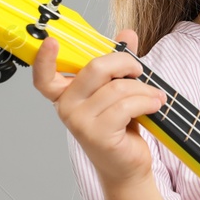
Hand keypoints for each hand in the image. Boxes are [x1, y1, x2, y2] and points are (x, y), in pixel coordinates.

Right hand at [32, 28, 166, 188]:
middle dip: (125, 63)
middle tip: (139, 70)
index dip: (44, 58)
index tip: (52, 41)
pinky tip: (155, 105)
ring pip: (118, 87)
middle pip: (95, 68)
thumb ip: (119, 62)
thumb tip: (127, 34)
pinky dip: (147, 101)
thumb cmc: (120, 127)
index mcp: (65, 94)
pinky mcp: (98, 135)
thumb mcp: (118, 90)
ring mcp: (80, 122)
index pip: (44, 76)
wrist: (127, 165)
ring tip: (154, 96)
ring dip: (144, 89)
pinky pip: (127, 105)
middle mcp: (66, 108)